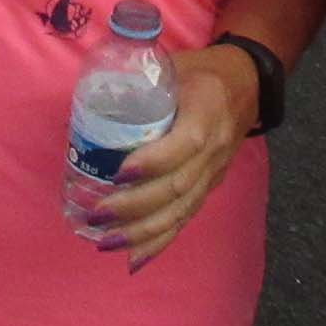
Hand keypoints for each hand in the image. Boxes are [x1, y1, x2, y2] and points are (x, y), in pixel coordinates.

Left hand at [87, 48, 248, 268]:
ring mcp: (214, 173)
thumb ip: (132, 82)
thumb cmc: (202, 71)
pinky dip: (159, 242)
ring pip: (181, 211)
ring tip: (106, 242)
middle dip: (135, 207)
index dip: (151, 163)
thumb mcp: (172, 65)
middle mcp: (214, 150)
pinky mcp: (210, 187)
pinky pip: (185, 219)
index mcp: (206, 113)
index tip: (117, 173)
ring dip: (142, 233)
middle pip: (178, 188)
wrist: (248, 83)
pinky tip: (133, 260)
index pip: (183, 146)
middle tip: (97, 214)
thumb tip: (78, 110)